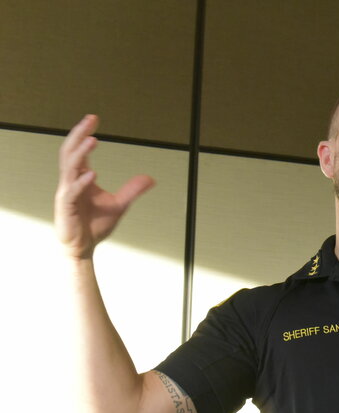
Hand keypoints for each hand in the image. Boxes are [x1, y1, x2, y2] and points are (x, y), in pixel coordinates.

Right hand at [54, 115, 154, 259]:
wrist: (84, 247)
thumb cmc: (95, 224)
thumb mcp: (119, 204)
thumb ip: (132, 190)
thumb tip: (151, 178)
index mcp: (79, 177)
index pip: (79, 150)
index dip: (84, 133)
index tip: (94, 118)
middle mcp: (69, 182)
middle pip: (69, 152)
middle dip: (78, 134)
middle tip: (90, 120)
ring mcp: (66, 194)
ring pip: (68, 167)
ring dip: (81, 153)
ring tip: (93, 140)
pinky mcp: (66, 208)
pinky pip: (72, 192)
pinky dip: (81, 182)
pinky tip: (92, 174)